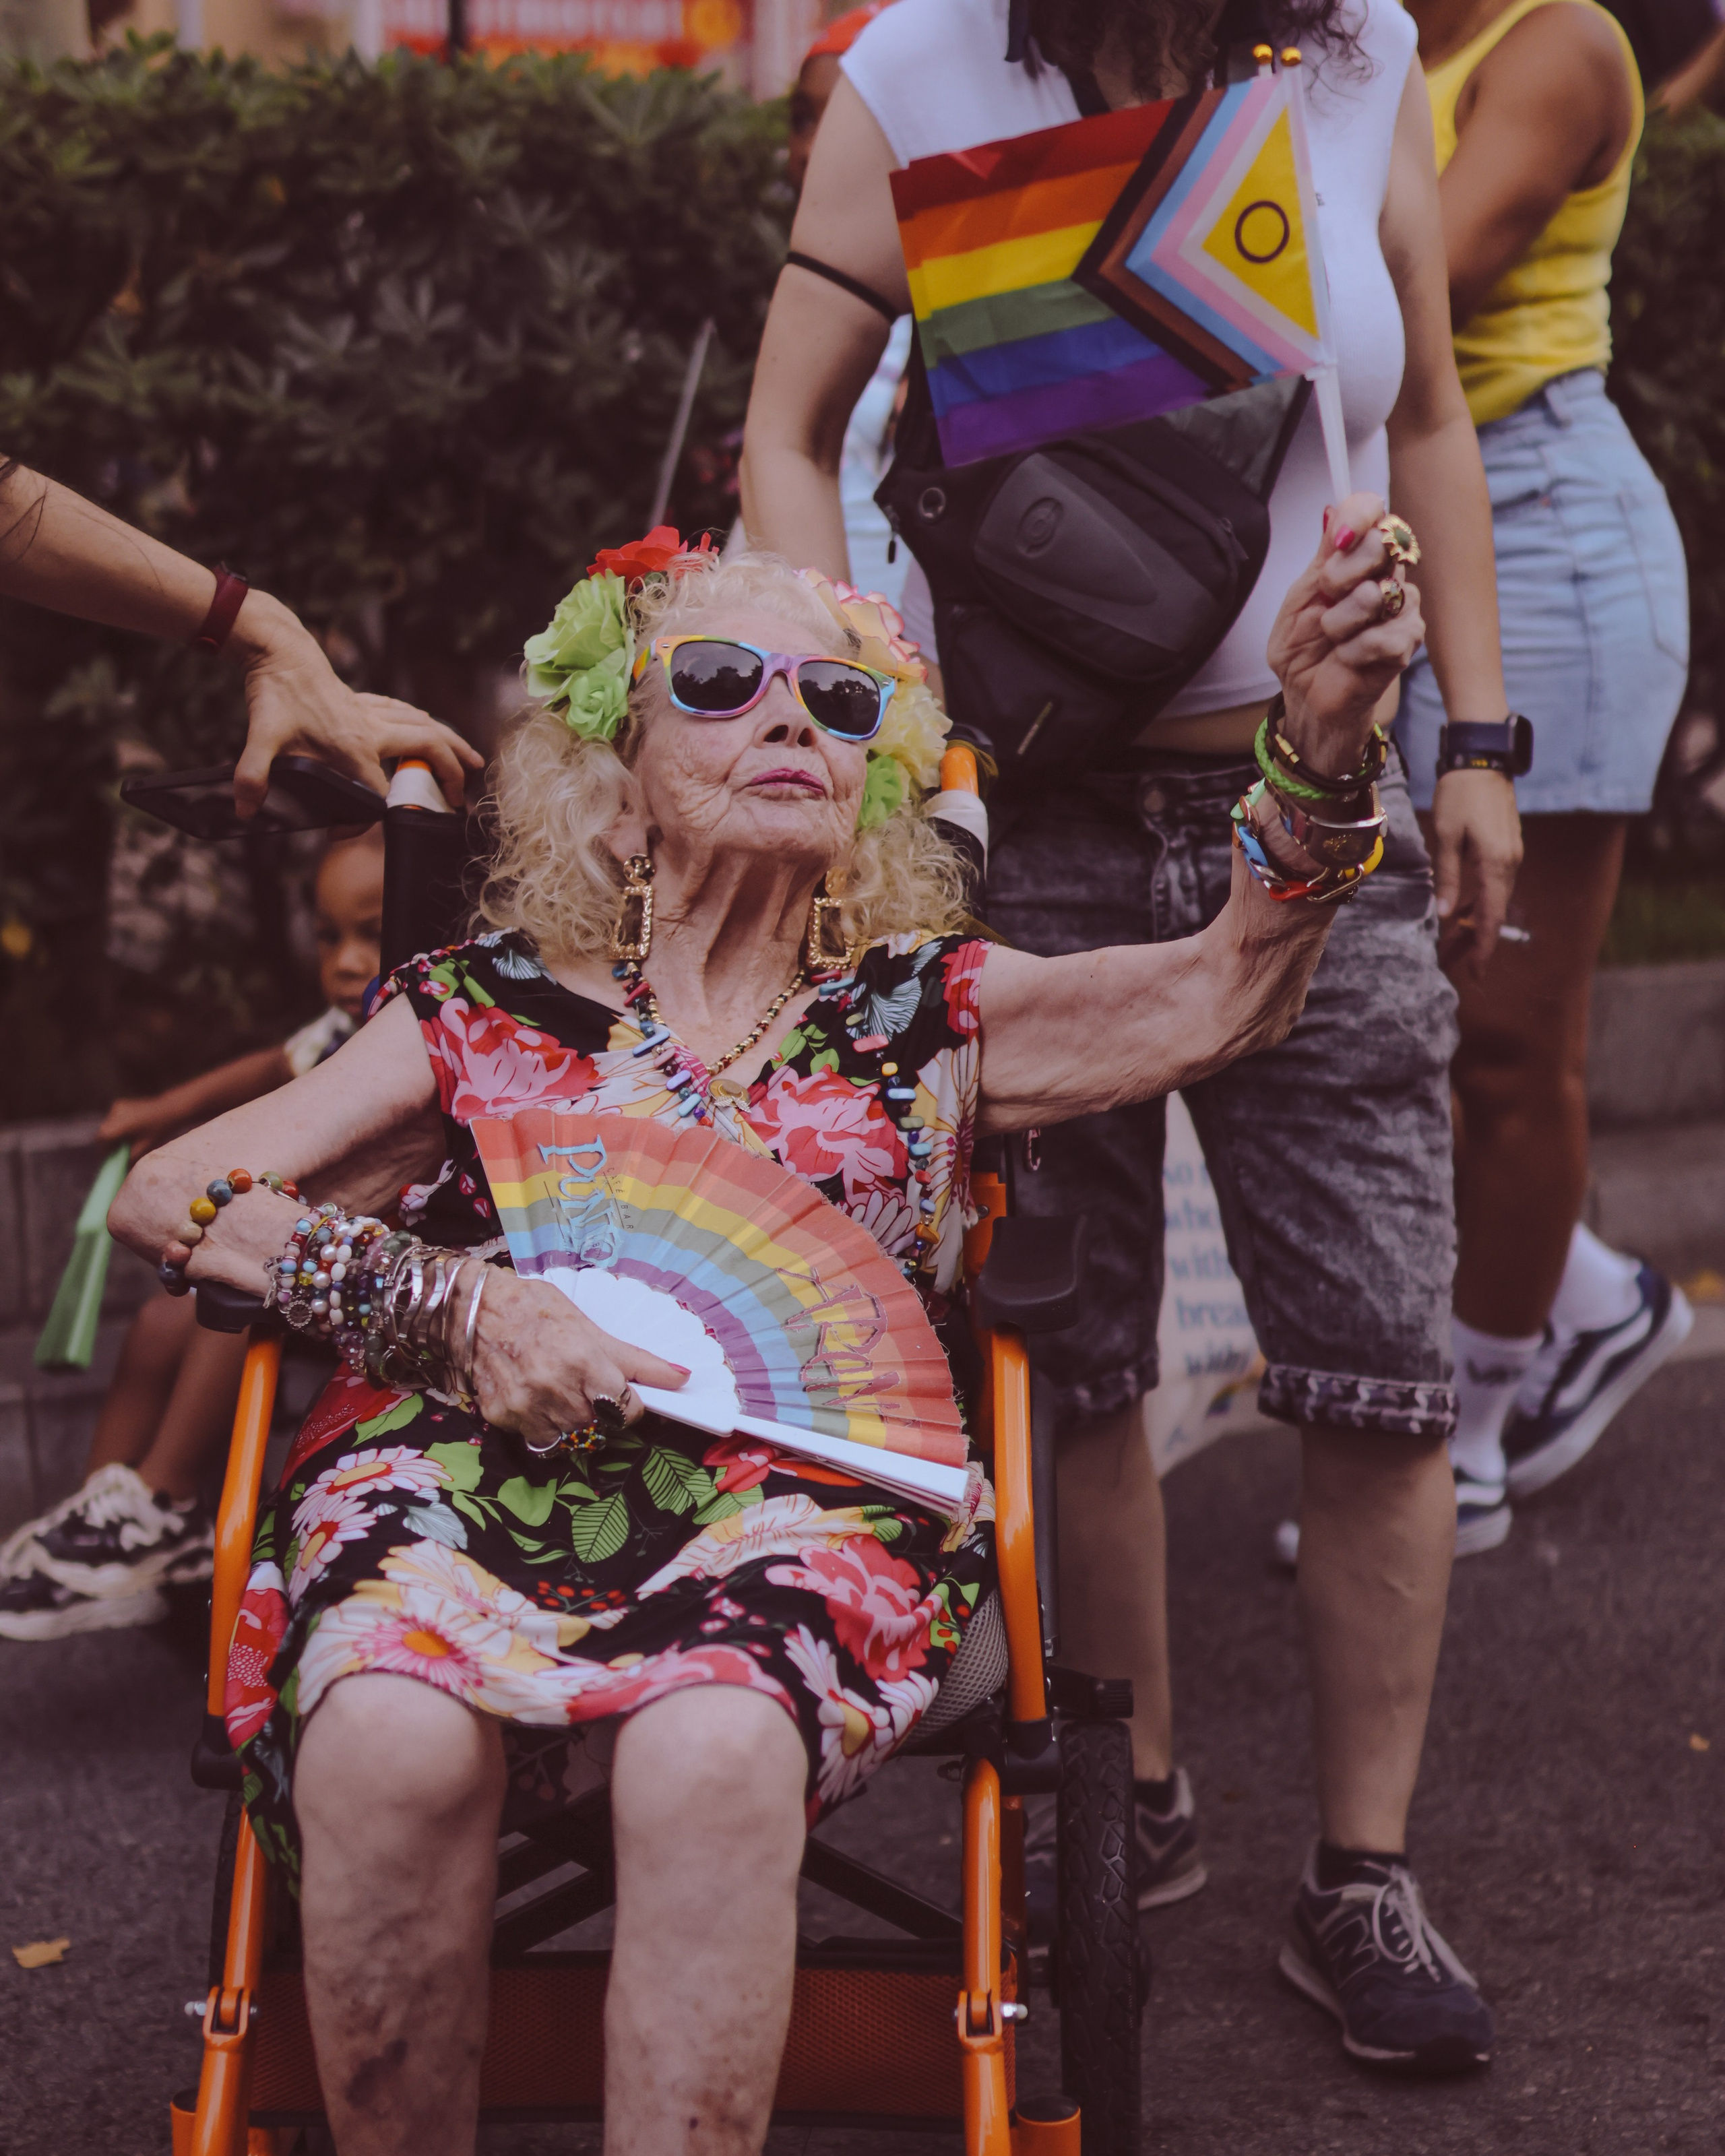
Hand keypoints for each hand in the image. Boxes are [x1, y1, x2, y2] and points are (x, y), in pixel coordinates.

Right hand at [99, 1096, 182, 1161]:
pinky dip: (116, 1126)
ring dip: (111, 1134)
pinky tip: (128, 1131)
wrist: (169, 1109)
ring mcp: (117, 1106)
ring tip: (124, 1142)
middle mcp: (116, 1112)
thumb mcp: (145, 1146)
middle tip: (116, 1153)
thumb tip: (121, 1168)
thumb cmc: (159, 1128)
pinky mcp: (119, 1104)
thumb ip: (130, 1157)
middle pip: (103, 1131)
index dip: (103, 1148)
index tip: (108, 1157)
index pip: (102, 1137)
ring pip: (107, 1125)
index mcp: (122, 1123)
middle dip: (107, 1143)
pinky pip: (112, 1119)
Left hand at [227, 592, 482, 818]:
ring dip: (452, 745)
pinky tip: (431, 726)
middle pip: (428, 750)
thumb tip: (243, 809)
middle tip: (462, 801)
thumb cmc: (276, 693)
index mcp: (354, 746)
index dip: (364, 820)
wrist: (279, 650)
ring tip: (474, 762)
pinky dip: (425, 723)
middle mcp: (372, 730)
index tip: (342, 833)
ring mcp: (372, 713)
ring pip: (427, 727)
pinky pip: (406, 713)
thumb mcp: (261, 736)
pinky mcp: (365, 701)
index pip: (379, 792)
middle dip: (451, 774)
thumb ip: (252, 775)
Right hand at [470, 1271, 689, 1450]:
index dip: (632, 1407)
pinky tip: (539, 1401)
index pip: (627, 1410)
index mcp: (585, 1361)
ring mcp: (527, 1407)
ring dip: (576, 1425)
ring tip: (566, 1397)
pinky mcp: (503, 1417)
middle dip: (604, 1416)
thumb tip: (682, 1378)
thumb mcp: (590, 1328)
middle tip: (594, 1395)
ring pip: (571, 1440)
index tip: (627, 1398)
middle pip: (601, 1428)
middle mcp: (556, 1388)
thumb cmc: (538, 1310)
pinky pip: (538, 1439)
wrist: (477, 1308)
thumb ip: (635, 1359)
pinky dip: (545, 1427)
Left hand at [1266, 491, 1425, 776]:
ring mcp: (1403, 606)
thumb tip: (1333, 510)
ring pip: (1376, 594)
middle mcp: (1387, 574)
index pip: (1374, 511)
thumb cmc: (1303, 645)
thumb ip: (1322, 556)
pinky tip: (1347, 657)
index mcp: (1360, 556)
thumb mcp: (1300, 596)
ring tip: (1333, 636)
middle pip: (1382, 543)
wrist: (1305, 694)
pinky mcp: (1407, 641)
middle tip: (1326, 598)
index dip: (1359, 515)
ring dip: (1340, 621)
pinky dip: (1353, 650)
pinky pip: (1382, 635)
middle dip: (1340, 573)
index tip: (1337, 541)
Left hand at [1427, 766, 1522, 978]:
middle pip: (1496, 911)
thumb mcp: (1446, 836)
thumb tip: (1445, 914)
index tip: (1477, 973)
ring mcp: (1511, 854)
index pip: (1491, 916)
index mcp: (1495, 863)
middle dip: (1480, 940)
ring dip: (1479, 921)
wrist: (1482, 759)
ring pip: (1496, 898)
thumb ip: (1447, 876)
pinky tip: (1465, 909)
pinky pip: (1496, 882)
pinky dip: (1482, 900)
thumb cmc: (1459, 795)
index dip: (1483, 946)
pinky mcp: (1506, 846)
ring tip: (1460, 944)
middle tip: (1464, 965)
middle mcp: (1509, 862)